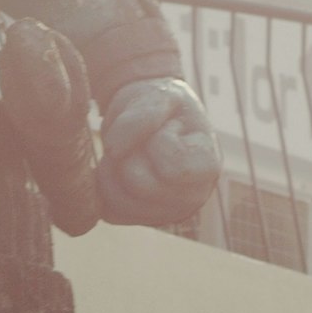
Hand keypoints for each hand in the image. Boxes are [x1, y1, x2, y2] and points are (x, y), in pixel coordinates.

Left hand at [96, 76, 219, 226]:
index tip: (167, 127)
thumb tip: (114, 149)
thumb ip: (143, 114)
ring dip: (113, 168)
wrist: (155, 118)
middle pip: (140, 184)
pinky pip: (107, 210)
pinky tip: (117, 166)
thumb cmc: (164, 105)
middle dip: (130, 154)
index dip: (158, 140)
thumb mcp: (159, 94)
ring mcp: (165, 213)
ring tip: (128, 150)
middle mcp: (192, 198)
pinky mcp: (137, 218)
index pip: (173, 168)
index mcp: (208, 166)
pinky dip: (104, 183)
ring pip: (119, 200)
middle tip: (141, 139)